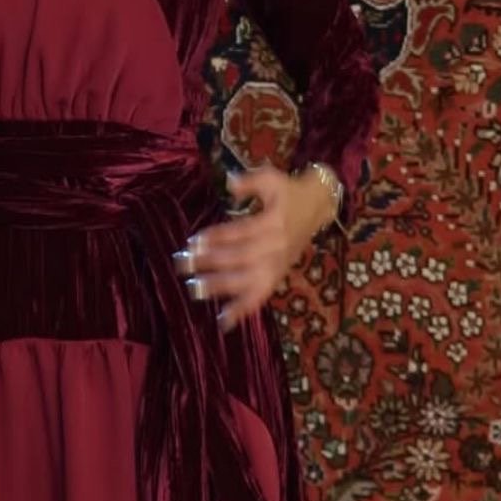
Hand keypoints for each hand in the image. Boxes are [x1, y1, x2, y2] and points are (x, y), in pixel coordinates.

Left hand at [179, 162, 336, 332]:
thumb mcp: (272, 179)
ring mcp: (277, 266)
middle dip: (210, 263)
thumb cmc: (289, 192)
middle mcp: (276, 248)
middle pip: (240, 258)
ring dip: (220, 287)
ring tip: (194, 289)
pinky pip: (260, 297)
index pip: (241, 233)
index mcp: (274, 223)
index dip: (217, 238)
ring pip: (247, 281)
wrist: (318, 207)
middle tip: (182, 265)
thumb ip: (251, 181)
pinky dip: (242, 310)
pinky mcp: (277, 277)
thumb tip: (229, 182)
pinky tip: (223, 321)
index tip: (193, 242)